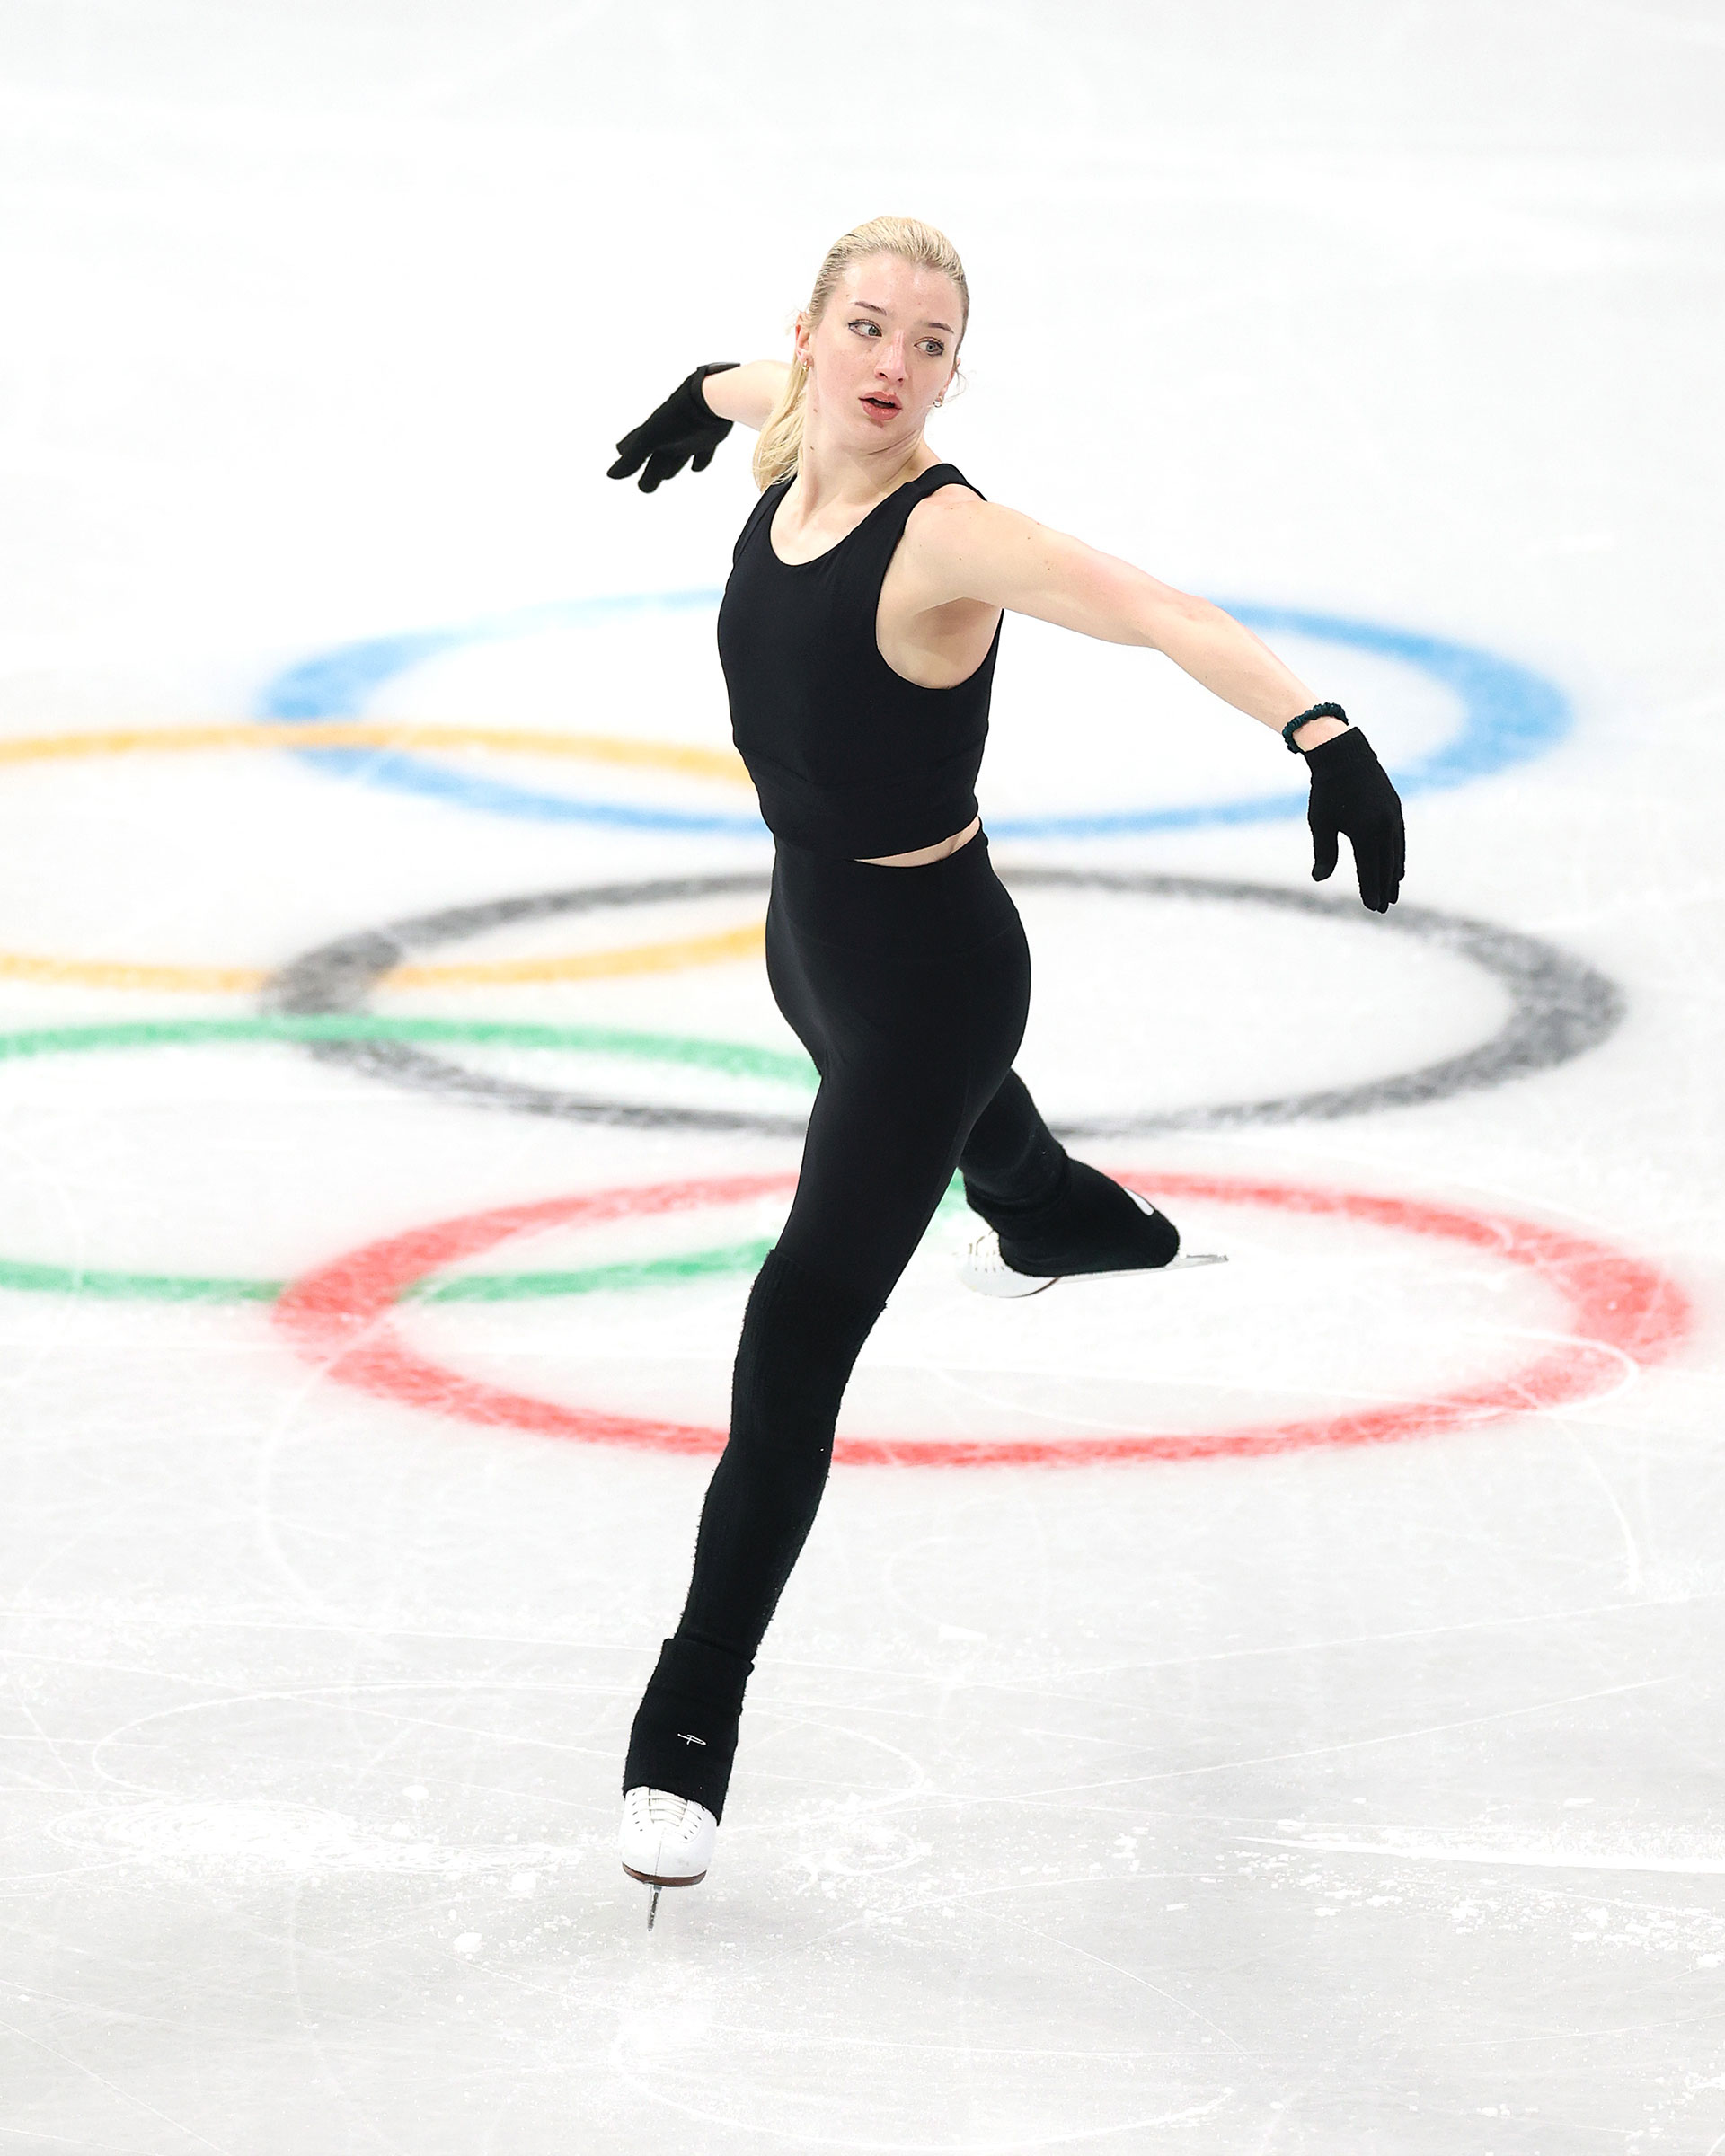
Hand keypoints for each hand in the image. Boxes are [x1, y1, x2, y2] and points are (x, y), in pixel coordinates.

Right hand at [607, 364, 737, 492]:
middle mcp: (668, 437)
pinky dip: (699, 462)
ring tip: (666, 475)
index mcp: (652, 434)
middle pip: (656, 461)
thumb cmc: (676, 417)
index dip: (626, 453)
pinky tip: (696, 468)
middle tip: (645, 487)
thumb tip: (610, 476)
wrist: (708, 398)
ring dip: (670, 467)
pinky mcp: (709, 438)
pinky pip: (703, 454)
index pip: (633, 446)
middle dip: (650, 475)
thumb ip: (632, 457)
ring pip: (676, 457)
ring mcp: (689, 437)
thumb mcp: (650, 438)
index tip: (619, 456)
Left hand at [1304, 727, 1404, 910]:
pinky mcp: (1395, 809)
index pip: (1369, 870)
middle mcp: (1384, 827)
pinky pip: (1400, 839)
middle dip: (1384, 888)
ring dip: (1394, 875)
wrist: (1345, 754)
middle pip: (1386, 865)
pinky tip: (1398, 867)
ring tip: (1393, 893)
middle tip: (1382, 908)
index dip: (1370, 890)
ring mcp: (1393, 817)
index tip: (1371, 907)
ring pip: (1396, 853)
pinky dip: (1399, 856)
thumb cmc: (1327, 790)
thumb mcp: (1320, 823)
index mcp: (1365, 832)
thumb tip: (1319, 879)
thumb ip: (1324, 852)